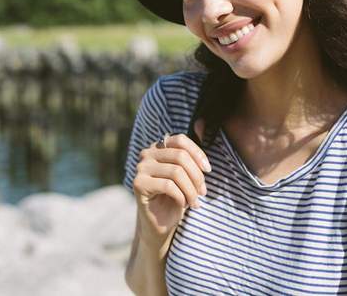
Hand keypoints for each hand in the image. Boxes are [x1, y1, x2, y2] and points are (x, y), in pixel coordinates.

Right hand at [133, 119, 210, 245]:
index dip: (197, 153)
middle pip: (180, 156)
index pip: (180, 140)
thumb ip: (193, 151)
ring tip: (195, 201)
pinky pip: (169, 186)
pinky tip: (184, 205)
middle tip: (203, 192)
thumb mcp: (188, 173)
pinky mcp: (138, 184)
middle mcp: (147, 154)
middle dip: (197, 176)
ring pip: (176, 172)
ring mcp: (140, 168)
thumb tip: (203, 123)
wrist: (161, 224)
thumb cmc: (176, 197)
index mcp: (159, 147)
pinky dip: (182, 197)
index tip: (208, 170)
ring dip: (191, 190)